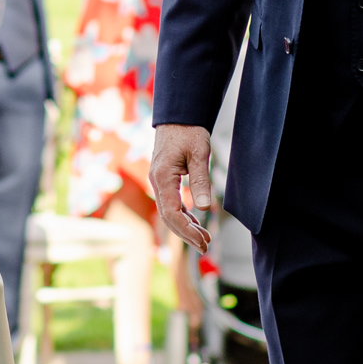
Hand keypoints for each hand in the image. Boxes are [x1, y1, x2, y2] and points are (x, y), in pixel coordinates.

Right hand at [150, 124, 212, 252]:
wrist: (179, 116)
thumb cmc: (189, 132)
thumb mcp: (200, 154)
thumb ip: (201, 181)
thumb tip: (205, 208)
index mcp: (162, 177)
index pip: (172, 212)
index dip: (187, 230)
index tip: (203, 241)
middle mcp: (157, 182)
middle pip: (168, 217)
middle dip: (186, 234)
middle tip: (205, 247)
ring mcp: (159, 181)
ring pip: (169, 212)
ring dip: (185, 227)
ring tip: (204, 239)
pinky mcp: (165, 180)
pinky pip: (172, 204)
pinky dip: (184, 216)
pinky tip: (196, 223)